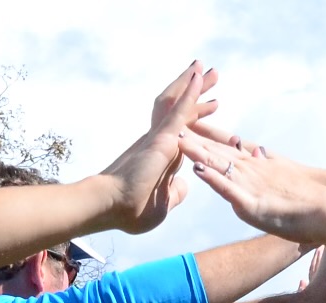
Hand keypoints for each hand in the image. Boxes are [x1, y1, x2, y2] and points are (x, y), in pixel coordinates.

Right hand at [98, 63, 220, 234]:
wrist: (110, 206)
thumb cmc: (130, 211)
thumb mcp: (162, 205)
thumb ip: (174, 193)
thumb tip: (184, 185)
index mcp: (164, 158)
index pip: (187, 133)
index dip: (200, 117)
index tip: (214, 105)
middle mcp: (162, 143)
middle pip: (185, 111)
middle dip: (200, 93)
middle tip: (214, 75)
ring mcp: (161, 138)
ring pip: (181, 105)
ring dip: (195, 85)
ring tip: (210, 68)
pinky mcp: (161, 137)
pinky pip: (178, 110)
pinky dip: (189, 93)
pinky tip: (198, 76)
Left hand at [179, 133, 325, 241]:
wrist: (324, 208)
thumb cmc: (305, 197)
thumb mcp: (280, 175)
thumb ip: (266, 165)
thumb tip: (257, 154)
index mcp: (255, 165)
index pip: (226, 145)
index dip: (206, 133)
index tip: (188, 120)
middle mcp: (250, 170)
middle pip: (217, 150)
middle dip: (194, 137)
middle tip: (171, 122)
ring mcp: (250, 184)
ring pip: (219, 165)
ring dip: (197, 152)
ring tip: (178, 139)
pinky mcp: (251, 203)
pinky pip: (229, 190)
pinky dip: (214, 179)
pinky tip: (199, 171)